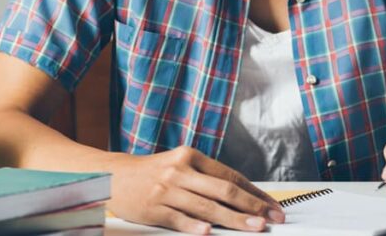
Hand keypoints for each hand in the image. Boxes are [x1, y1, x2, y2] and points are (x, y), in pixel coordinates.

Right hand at [107, 146, 284, 233]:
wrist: (112, 176)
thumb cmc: (153, 174)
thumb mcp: (180, 166)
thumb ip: (207, 179)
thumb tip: (243, 196)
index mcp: (192, 157)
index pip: (231, 175)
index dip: (255, 192)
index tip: (272, 205)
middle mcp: (181, 170)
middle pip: (224, 190)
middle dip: (252, 206)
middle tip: (272, 218)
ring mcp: (167, 189)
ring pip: (206, 206)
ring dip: (233, 219)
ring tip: (254, 228)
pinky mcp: (153, 207)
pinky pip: (178, 219)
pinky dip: (193, 226)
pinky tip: (207, 233)